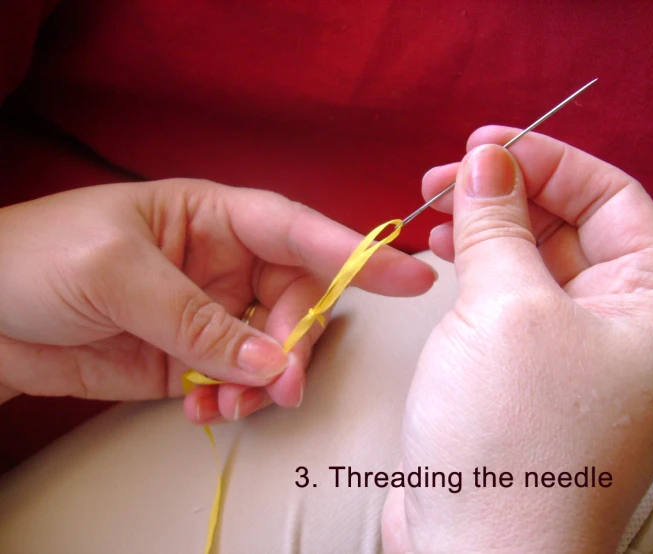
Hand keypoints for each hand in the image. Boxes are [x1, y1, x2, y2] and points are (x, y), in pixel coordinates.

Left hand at [0, 179, 435, 422]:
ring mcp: (210, 315)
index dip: (356, 253)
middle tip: (280, 382)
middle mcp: (222, 264)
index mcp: (212, 217)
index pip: (297, 230)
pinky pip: (237, 383)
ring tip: (228, 407)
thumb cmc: (33, 259)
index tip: (409, 275)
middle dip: (296, 343)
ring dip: (265, 382)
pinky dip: (233, 402)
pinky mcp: (189, 360)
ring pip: (272, 349)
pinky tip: (205, 411)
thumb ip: (197, 318)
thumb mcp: (116, 270)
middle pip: (297, 300)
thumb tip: (270, 361)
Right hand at [383, 128, 652, 552]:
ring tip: (436, 211)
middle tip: (445, 177)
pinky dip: (476, 271)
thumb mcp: (507, 308)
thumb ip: (499, 224)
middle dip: (511, 193)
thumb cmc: (513, 436)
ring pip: (534, 263)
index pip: (613, 199)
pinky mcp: (524, 376)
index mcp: (649, 308)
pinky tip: (443, 256)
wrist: (478, 552)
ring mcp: (570, 355)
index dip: (550, 161)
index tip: (484, 144)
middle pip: (572, 228)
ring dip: (488, 229)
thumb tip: (488, 160)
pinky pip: (508, 301)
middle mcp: (619, 329)